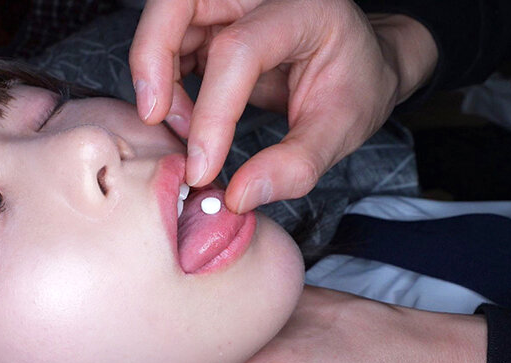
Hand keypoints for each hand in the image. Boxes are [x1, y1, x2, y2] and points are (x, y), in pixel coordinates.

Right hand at [129, 0, 436, 212]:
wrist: (358, 64)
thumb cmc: (354, 87)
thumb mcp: (341, 129)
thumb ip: (296, 165)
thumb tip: (237, 196)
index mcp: (301, 9)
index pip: (238, 50)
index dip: (212, 111)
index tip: (202, 167)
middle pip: (179, 3)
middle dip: (152, 59)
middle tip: (154, 117)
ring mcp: (231, 1)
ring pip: (165, 20)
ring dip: (157, 76)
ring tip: (183, 127)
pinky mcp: (212, 19)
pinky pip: (169, 42)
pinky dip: (164, 81)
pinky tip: (186, 118)